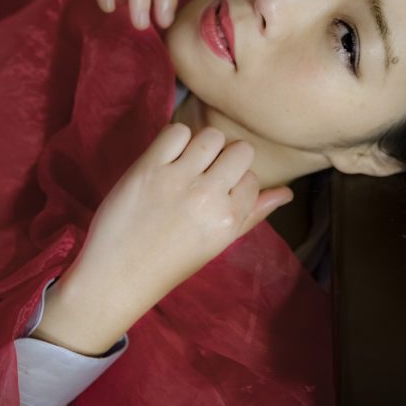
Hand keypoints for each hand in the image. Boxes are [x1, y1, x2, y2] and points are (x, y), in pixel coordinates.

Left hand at [33, 124, 292, 354]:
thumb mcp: (217, 242)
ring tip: (186, 164)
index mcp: (228, 220)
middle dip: (225, 159)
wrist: (119, 274)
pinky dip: (174, 140)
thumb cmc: (169, 261)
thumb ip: (251, 213)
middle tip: (204, 174)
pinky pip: (176, 131)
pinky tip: (166, 159)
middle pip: (239, 151)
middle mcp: (208, 198)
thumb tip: (287, 193)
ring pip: (211, 136)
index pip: (253, 178)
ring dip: (202, 146)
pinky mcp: (148, 168)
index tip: (216, 193)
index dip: (236, 182)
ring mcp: (177, 180)